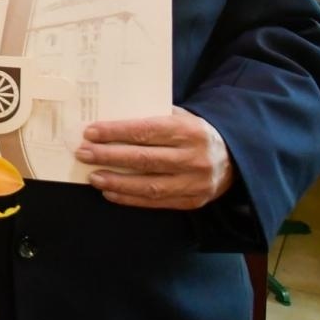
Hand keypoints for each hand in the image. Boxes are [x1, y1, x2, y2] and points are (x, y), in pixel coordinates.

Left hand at [76, 107, 234, 210]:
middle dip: (109, 156)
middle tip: (83, 153)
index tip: (91, 133)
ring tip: (93, 176)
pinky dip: (130, 198)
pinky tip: (110, 192)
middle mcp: (193, 157)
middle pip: (144, 159)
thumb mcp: (181, 116)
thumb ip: (153, 116)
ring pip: (149, 185)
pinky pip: (157, 202)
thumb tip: (111, 117)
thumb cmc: (196, 132)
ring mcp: (195, 182)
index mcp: (189, 130)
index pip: (146, 131)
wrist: (235, 158)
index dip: (116, 132)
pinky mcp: (193, 201)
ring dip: (117, 182)